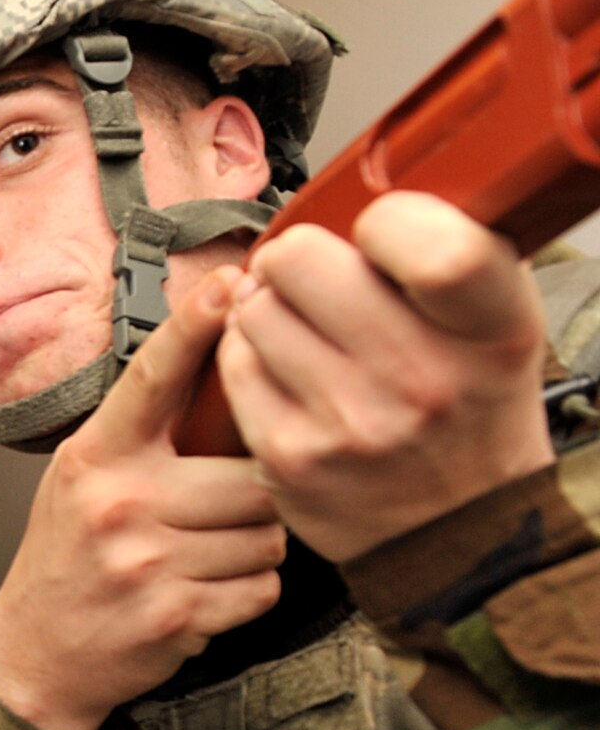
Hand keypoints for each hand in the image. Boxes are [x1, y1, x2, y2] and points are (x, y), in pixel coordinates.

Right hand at [0, 269, 285, 729]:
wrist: (37, 657)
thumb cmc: (67, 560)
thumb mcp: (80, 480)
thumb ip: (140, 437)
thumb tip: (226, 374)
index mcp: (95, 458)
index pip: (151, 378)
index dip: (196, 328)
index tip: (235, 284)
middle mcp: (119, 503)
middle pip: (251, 476)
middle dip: (254, 498)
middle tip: (223, 513)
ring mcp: (146, 563)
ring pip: (266, 536)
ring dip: (252, 550)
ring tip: (205, 558)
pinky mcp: (175, 617)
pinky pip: (261, 589)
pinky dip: (246, 595)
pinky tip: (203, 594)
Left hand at [219, 192, 551, 561]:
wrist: (456, 530)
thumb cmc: (468, 410)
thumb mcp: (494, 325)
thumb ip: (446, 256)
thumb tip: (362, 198)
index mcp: (489, 329)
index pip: (420, 235)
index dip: (382, 219)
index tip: (374, 233)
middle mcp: (423, 379)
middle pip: (305, 261)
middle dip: (295, 258)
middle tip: (305, 275)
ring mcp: (350, 423)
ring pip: (257, 310)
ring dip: (265, 307)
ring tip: (298, 327)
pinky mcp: (291, 456)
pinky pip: (235, 366)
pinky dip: (246, 356)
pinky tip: (280, 369)